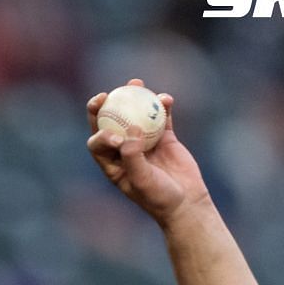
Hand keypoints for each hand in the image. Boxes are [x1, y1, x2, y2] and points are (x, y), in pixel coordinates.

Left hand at [85, 81, 209, 225]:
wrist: (186, 201)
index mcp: (111, 163)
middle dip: (104, 107)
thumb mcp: (142, 180)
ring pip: (135, 115)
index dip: (99, 133)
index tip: (113, 133)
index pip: (97, 143)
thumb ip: (133, 157)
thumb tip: (129, 132)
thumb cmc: (159, 197)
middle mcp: (124, 150)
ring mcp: (144, 141)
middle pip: (110, 123)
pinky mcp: (165, 138)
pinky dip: (163, 106)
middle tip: (106, 94)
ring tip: (136, 83)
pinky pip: (162, 118)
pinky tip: (166, 97)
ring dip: (134, 98)